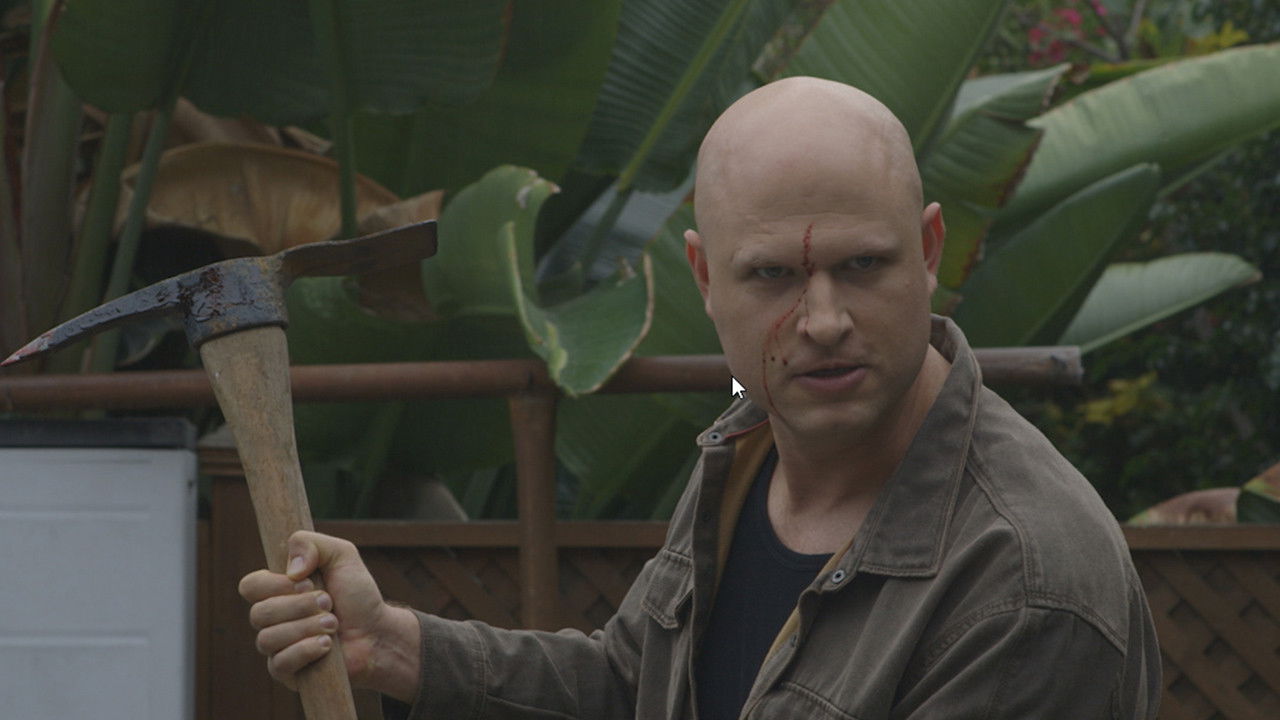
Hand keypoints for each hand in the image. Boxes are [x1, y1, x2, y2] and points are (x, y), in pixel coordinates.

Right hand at [238, 530, 413, 694]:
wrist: (377, 633)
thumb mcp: (342, 556)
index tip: (307, 582)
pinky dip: (306, 651)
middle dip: (299, 607)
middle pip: (259, 613)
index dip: (275, 584)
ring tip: (333, 624)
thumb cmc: (357, 596)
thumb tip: (290, 569)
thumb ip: (312, 544)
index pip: (250, 586)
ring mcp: (277, 647)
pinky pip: (279, 664)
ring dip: (307, 628)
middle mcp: (272, 619)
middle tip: (329, 604)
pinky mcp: (286, 672)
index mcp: (278, 591)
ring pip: (267, 639)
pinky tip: (327, 646)